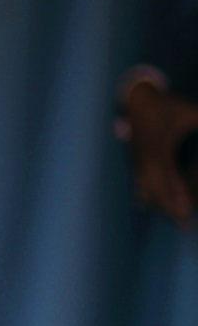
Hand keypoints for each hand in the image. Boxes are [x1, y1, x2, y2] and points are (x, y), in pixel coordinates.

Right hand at [124, 81, 197, 225]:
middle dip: (170, 210)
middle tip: (184, 225)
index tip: (187, 212)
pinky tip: (144, 204)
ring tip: (171, 218)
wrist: (138, 100)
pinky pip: (138, 183)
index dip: (179, 198)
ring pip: (146, 191)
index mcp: (160, 152)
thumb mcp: (190, 112)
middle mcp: (147, 162)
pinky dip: (144, 194)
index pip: (170, 181)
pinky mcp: (135, 161)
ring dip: (159, 205)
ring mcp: (138, 162)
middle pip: (157, 193)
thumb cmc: (166, 105)